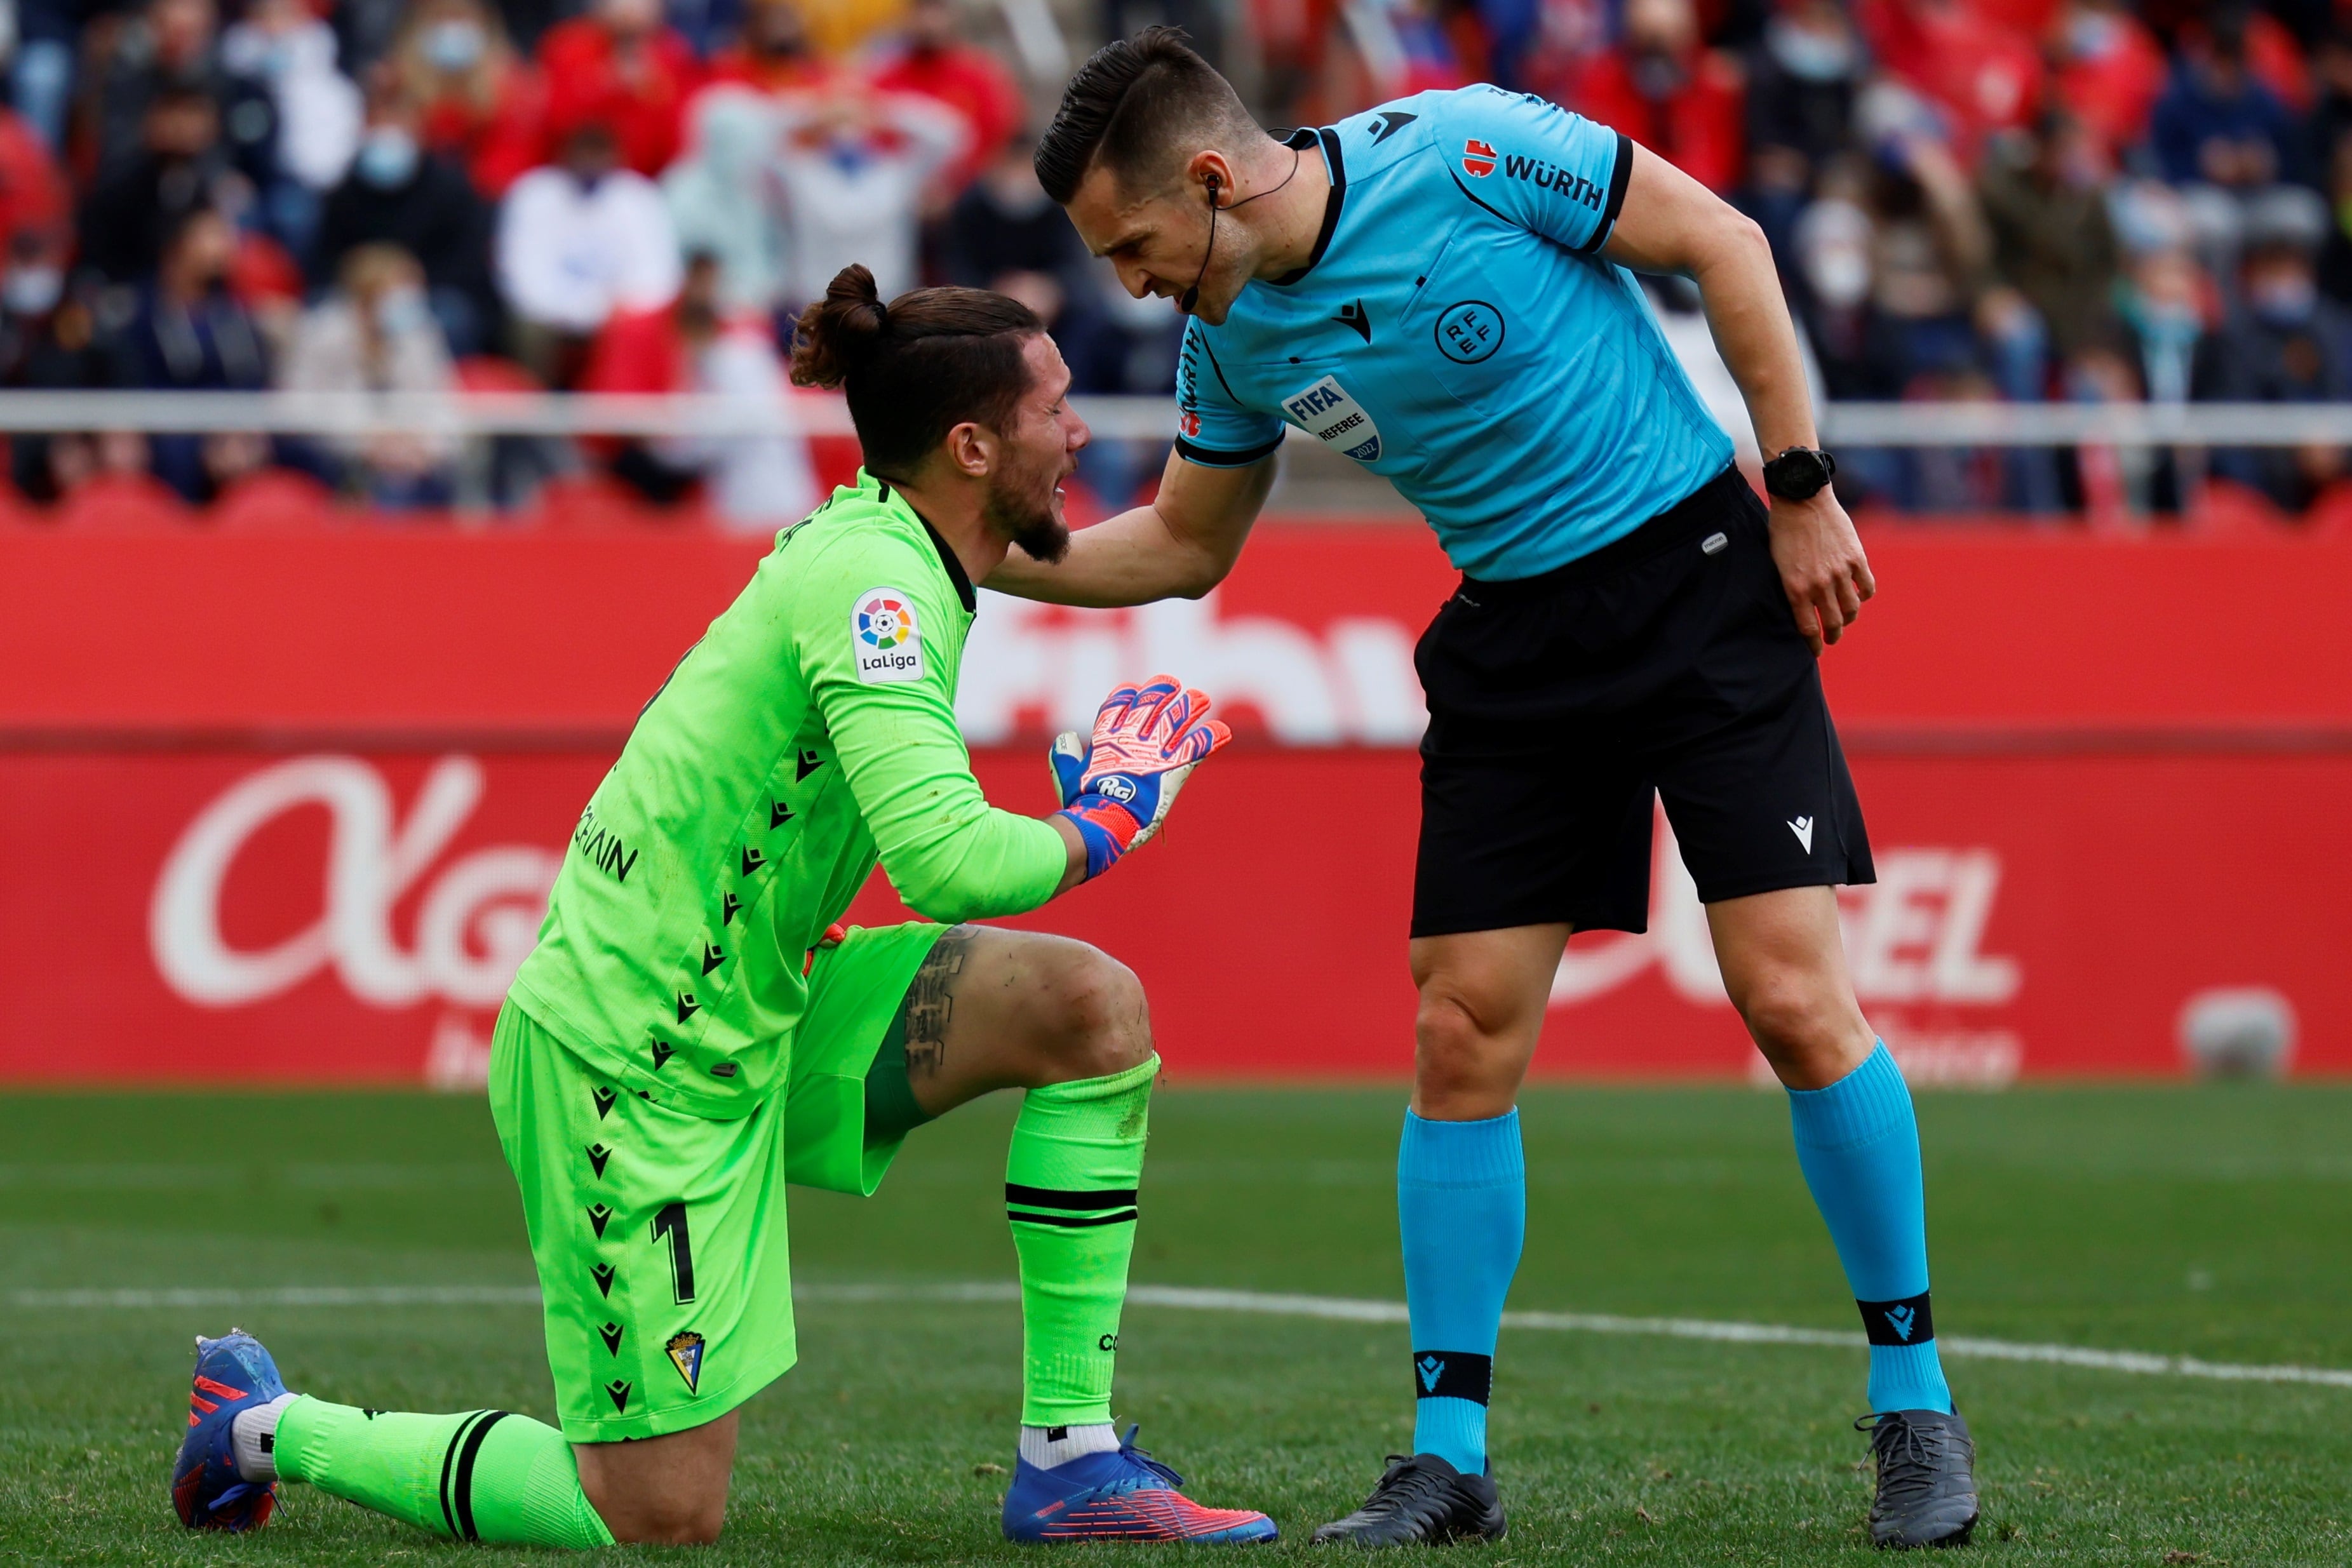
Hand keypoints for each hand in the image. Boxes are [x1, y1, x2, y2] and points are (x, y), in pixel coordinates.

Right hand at [1050, 675, 1230, 880]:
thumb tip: (1065, 738)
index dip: (1128, 694)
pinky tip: (1222, 731)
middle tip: (1174, 686)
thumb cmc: (1084, 803)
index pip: (1118, 703)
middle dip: (1163, 690)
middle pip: (1151, 701)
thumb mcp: (1069, 777)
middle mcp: (1133, 737)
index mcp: (1106, 738)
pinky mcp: (1175, 766)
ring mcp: (1156, 750)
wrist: (1106, 818)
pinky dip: (1212, 737)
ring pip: (1178, 716)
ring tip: (1202, 699)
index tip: (1135, 690)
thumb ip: (1065, 756)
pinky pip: (1199, 744)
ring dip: (1191, 705)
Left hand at [1768, 488, 1875, 653]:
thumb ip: (1792, 588)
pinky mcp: (1856, 558)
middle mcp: (1820, 585)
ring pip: (1852, 608)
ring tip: (1845, 620)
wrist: (1801, 499)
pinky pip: (1867, 587)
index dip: (1813, 644)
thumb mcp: (1778, 565)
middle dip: (1832, 635)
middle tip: (1831, 639)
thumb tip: (1801, 608)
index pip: (1808, 628)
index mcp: (1796, 589)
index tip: (1815, 651)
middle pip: (1833, 623)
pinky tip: (1859, 596)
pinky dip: (1865, 595)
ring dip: (1849, 618)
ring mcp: (1840, 572)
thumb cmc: (1783, 531)